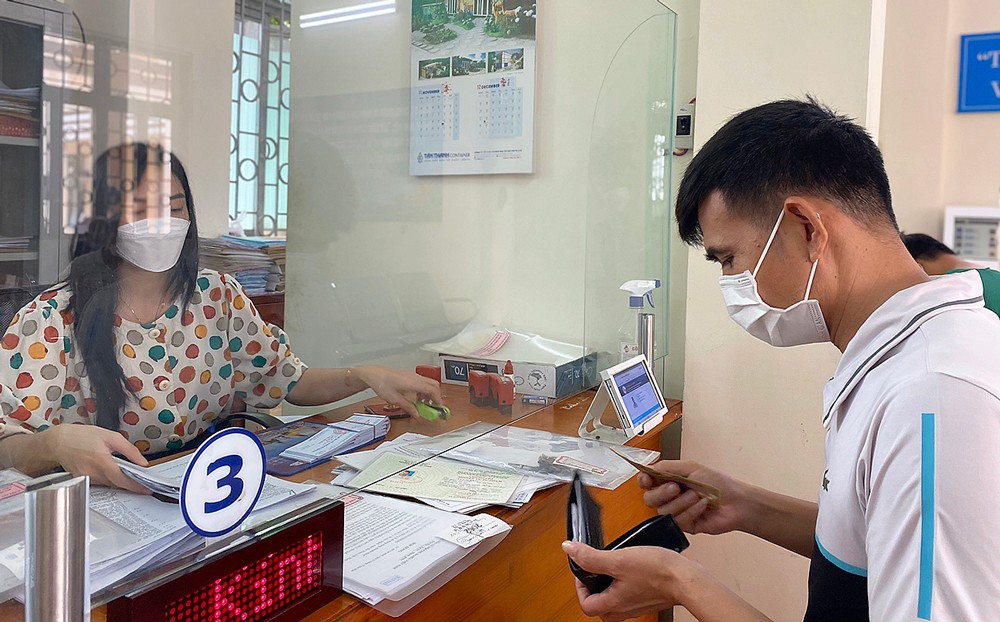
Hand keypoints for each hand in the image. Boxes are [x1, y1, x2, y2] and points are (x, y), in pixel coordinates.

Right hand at [39, 425, 150, 493]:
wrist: (57, 442)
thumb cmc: (81, 436)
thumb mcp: (110, 437)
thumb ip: (129, 450)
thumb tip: (142, 462)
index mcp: (102, 462)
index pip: (123, 480)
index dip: (136, 487)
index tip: (147, 490)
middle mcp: (93, 473)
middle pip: (116, 484)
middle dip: (130, 484)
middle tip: (142, 483)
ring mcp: (86, 479)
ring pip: (108, 484)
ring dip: (118, 481)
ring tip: (127, 473)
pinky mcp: (81, 481)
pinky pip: (99, 482)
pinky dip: (107, 478)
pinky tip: (109, 471)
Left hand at [354, 366, 443, 417]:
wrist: (373, 374)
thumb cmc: (382, 384)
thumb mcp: (395, 399)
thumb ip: (408, 407)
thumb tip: (417, 414)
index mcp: (414, 383)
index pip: (433, 390)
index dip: (438, 400)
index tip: (439, 409)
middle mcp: (416, 378)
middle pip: (434, 385)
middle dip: (436, 397)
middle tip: (433, 407)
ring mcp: (413, 375)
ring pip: (429, 383)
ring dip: (430, 393)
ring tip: (423, 404)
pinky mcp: (410, 375)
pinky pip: (422, 382)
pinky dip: (424, 390)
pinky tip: (416, 397)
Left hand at [562, 541, 690, 621]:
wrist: (686, 578)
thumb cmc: (657, 573)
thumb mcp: (618, 560)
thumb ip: (591, 557)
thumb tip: (569, 549)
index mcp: (613, 604)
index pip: (586, 605)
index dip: (580, 587)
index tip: (584, 570)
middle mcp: (624, 610)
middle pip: (599, 604)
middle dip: (593, 586)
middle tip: (595, 568)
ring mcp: (636, 605)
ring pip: (614, 599)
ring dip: (609, 583)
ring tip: (613, 565)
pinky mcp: (647, 598)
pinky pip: (628, 594)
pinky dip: (624, 582)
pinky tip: (631, 566)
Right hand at [639, 460, 746, 535]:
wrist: (736, 502)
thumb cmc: (718, 482)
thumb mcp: (691, 468)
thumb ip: (667, 467)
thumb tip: (647, 469)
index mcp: (669, 480)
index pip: (646, 481)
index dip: (643, 481)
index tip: (648, 480)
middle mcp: (670, 496)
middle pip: (649, 499)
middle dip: (662, 493)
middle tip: (676, 488)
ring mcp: (676, 512)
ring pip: (663, 511)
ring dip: (682, 502)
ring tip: (698, 496)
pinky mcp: (684, 525)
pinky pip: (677, 521)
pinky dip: (691, 512)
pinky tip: (702, 506)